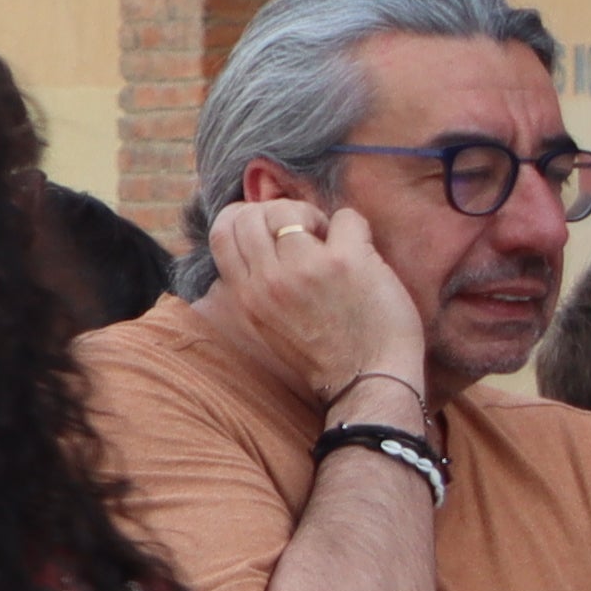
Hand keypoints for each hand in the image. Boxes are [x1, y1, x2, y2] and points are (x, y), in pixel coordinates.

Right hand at [208, 195, 431, 413]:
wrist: (367, 380)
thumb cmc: (323, 353)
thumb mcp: (267, 324)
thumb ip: (255, 286)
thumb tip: (257, 240)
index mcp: (246, 296)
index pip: (222, 234)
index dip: (246, 218)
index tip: (271, 228)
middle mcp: (268, 281)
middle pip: (253, 215)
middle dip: (281, 214)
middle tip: (307, 235)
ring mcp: (305, 269)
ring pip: (292, 210)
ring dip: (316, 218)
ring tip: (333, 243)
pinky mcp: (346, 262)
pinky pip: (345, 217)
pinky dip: (354, 226)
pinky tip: (362, 252)